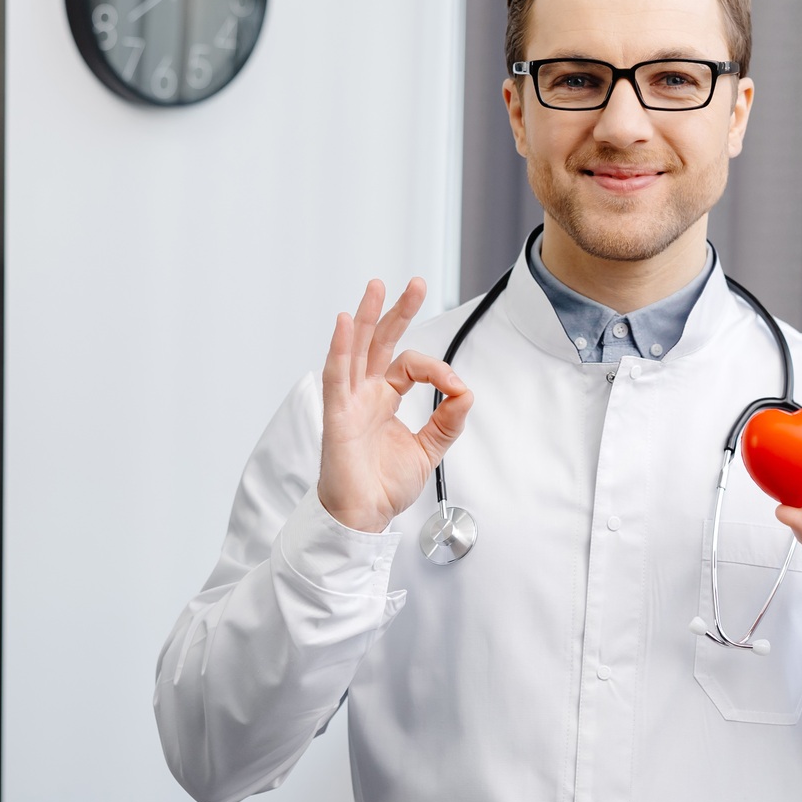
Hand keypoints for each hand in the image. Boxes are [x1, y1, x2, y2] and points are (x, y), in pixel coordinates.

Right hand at [316, 278, 473, 532]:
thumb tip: (465, 390)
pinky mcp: (337, 415)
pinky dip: (340, 348)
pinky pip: (336, 375)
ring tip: (376, 287)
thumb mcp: (429, 449)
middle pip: (380, 342)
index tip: (455, 386)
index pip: (409, 365)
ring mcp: (348, 401)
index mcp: (384, 398)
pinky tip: (346, 323)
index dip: (436, 368)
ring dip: (366, 317)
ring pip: (356, 349)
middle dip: (397, 311)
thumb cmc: (383, 486)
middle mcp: (365, 394)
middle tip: (415, 284)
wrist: (364, 517)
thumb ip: (447, 420)